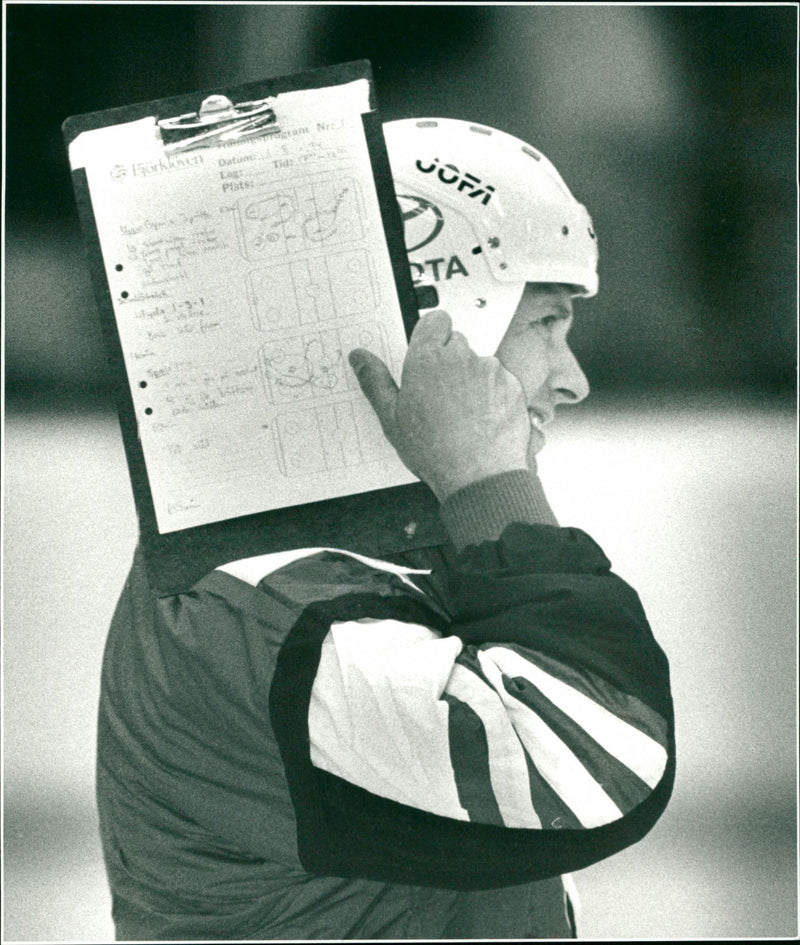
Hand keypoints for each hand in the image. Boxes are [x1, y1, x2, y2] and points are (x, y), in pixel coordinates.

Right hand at [349, 310, 529, 501]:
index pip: (435, 321)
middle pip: (457, 344)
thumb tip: (360, 359)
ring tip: (463, 414)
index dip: (432, 335)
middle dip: (449, 362)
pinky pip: (501, 382)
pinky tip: (482, 420)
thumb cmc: (437, 451)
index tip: (428, 353)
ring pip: (480, 364)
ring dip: (472, 380)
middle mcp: (461, 358)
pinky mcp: (512, 386)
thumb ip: (376, 382)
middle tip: (439, 395)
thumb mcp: (393, 419)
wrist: (480, 476)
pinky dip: (494, 395)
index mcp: (428, 360)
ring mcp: (491, 371)